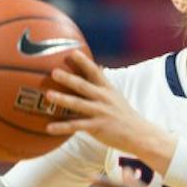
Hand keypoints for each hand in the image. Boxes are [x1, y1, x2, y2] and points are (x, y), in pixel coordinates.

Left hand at [44, 52, 176, 166]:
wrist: (139, 134)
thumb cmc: (123, 115)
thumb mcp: (115, 96)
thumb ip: (102, 85)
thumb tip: (94, 68)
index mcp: (107, 89)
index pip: (94, 71)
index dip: (83, 61)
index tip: (72, 52)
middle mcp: (103, 98)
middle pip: (83, 86)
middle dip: (68, 78)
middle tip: (54, 72)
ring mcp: (100, 113)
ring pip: (78, 104)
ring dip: (62, 99)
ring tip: (48, 95)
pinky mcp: (97, 127)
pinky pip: (76, 126)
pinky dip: (62, 127)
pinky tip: (49, 127)